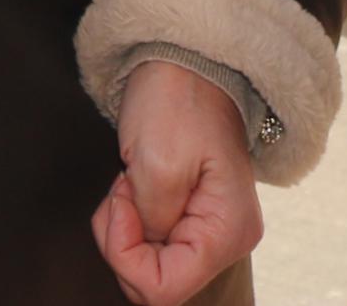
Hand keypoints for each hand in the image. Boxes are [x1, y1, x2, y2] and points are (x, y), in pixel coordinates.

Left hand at [90, 58, 260, 305]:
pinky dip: (130, 221)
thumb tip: (144, 252)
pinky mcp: (191, 220)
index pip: (163, 289)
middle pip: (155, 282)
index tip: (120, 203)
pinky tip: (136, 187)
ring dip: (124, 228)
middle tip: (124, 189)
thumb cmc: (177, 100)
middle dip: (122, 242)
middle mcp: (225, 240)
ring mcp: (209, 231)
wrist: (187, 63)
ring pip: (148, 265)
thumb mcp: (156, 160)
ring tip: (131, 182)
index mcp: (226, 232)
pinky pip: (151, 244)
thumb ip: (150, 220)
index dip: (125, 255)